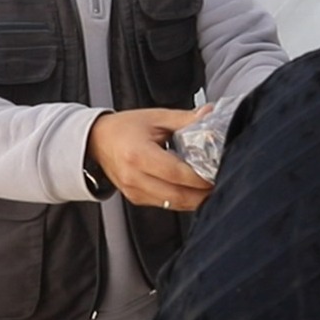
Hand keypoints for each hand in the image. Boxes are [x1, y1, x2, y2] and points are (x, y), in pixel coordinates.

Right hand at [86, 106, 213, 208]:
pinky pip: (165, 204)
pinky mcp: (137, 199)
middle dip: (203, 192)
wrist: (97, 140)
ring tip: (212, 186)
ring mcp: (134, 191)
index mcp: (138, 155)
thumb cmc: (124, 127)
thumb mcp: (156, 117)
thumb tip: (210, 114)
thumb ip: (184, 119)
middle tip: (222, 180)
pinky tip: (194, 189)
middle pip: (177, 195)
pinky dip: (183, 199)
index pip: (176, 174)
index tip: (219, 172)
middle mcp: (134, 177)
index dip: (200, 177)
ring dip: (196, 199)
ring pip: (173, 204)